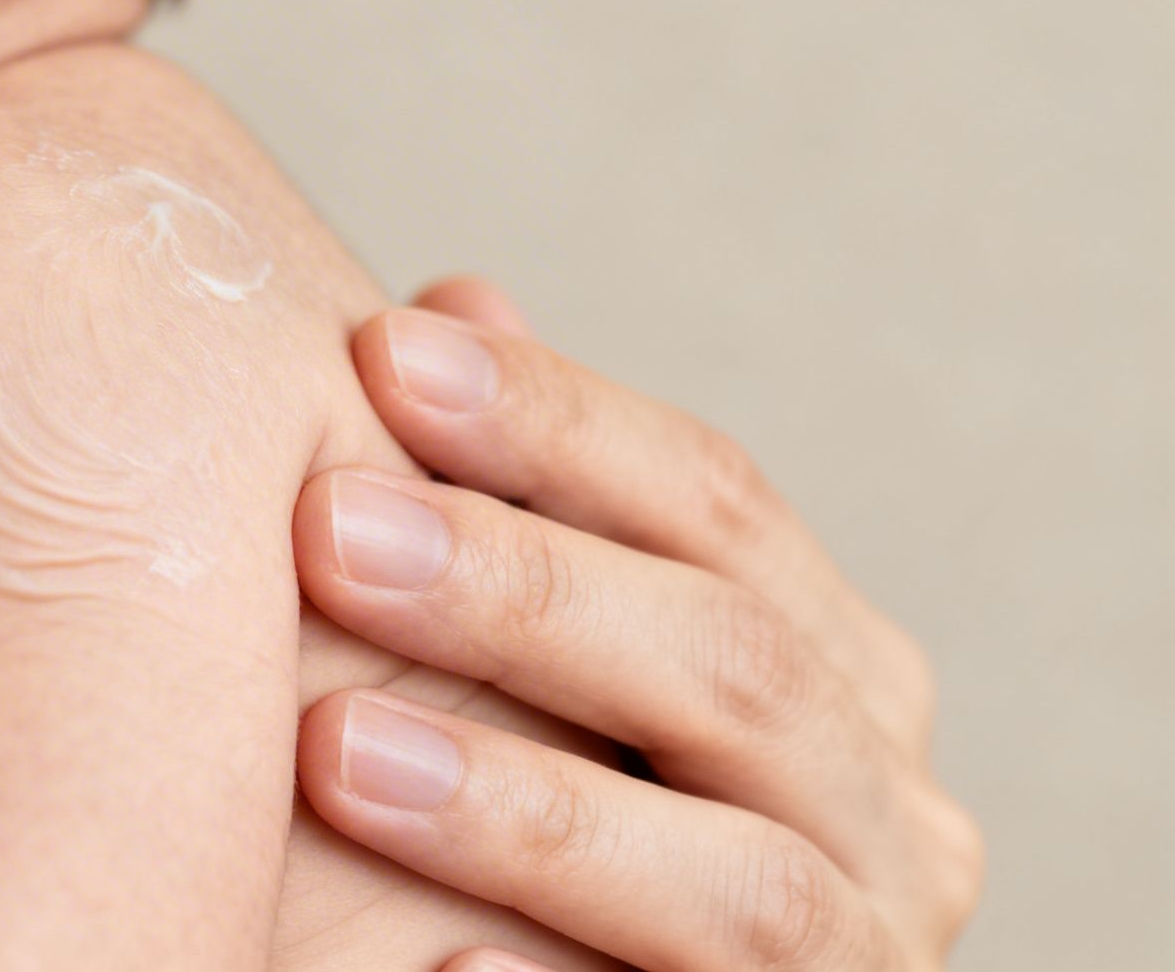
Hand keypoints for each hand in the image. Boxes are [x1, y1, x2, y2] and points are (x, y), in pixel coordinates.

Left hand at [293, 278, 982, 970]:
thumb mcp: (584, 652)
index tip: (382, 351)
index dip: (557, 422)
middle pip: (735, 665)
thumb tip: (461, 304)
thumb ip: (545, 504)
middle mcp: (881, 807)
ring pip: (736, 881)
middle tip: (328, 531)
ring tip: (336, 752)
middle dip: (526, 592)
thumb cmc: (597, 803)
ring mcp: (857, 961)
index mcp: (833, 664)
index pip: (715, 503)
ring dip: (529, 810)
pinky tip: (436, 965)